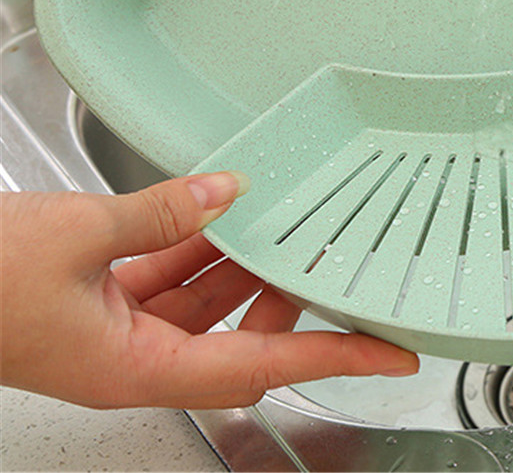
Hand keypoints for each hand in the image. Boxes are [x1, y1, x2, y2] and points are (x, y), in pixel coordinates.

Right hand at [0, 173, 418, 408]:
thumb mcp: (76, 237)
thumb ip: (160, 214)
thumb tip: (224, 193)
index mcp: (133, 368)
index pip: (259, 366)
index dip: (331, 357)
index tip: (387, 353)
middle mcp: (132, 358)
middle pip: (237, 335)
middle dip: (283, 295)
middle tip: (329, 260)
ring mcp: (115, 330)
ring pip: (202, 301)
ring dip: (239, 263)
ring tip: (282, 224)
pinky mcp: (98, 300)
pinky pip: (166, 276)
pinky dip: (195, 244)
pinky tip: (216, 210)